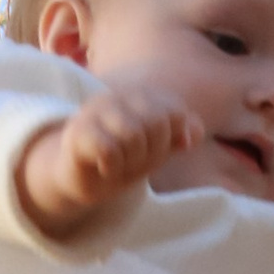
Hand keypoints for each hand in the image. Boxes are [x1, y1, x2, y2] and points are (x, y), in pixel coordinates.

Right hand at [16, 76, 204, 238]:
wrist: (80, 178)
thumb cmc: (123, 160)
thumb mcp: (158, 149)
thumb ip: (179, 136)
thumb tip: (196, 133)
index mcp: (140, 96)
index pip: (175, 113)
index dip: (170, 140)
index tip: (154, 151)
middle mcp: (118, 95)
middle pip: (157, 123)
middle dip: (152, 153)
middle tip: (134, 161)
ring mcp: (95, 110)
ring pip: (134, 136)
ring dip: (131, 162)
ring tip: (119, 164)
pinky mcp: (77, 132)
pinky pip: (109, 150)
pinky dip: (112, 168)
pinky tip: (104, 168)